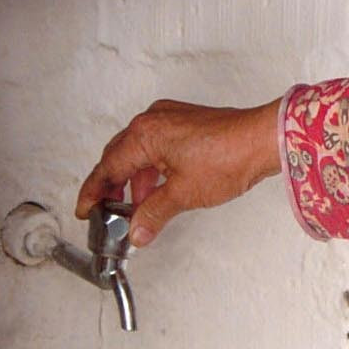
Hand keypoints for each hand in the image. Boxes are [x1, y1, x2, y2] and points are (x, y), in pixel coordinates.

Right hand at [75, 98, 283, 246]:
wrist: (263, 140)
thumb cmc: (229, 156)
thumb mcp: (183, 194)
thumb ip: (153, 214)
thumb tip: (138, 230)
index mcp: (144, 135)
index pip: (107, 167)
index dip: (94, 193)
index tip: (85, 209)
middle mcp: (153, 120)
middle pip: (118, 156)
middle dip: (112, 186)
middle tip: (107, 211)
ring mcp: (170, 118)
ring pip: (138, 151)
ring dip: (135, 179)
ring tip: (137, 207)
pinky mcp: (186, 122)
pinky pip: (157, 145)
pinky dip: (152, 168)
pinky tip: (159, 188)